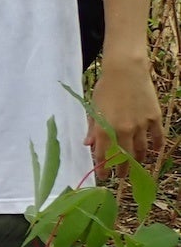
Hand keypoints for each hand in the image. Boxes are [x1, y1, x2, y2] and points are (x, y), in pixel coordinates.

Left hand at [87, 56, 162, 177]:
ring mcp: (141, 125)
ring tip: (136, 165)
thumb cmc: (105, 87)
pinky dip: (156, 146)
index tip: (104, 176)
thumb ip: (92, 128)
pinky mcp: (154, 118)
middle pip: (125, 158)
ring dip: (139, 160)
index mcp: (105, 129)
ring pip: (142, 150)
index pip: (104, 156)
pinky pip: (157, 137)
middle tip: (122, 175)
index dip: (103, 168)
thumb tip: (88, 145)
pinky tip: (154, 151)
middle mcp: (123, 130)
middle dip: (123, 169)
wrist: (126, 70)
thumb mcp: (94, 108)